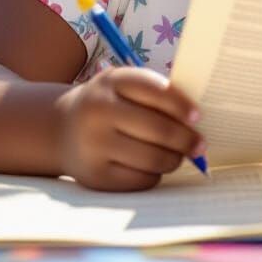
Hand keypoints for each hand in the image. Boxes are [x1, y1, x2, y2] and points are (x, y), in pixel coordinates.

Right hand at [55, 66, 204, 190]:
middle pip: (158, 129)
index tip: (197, 116)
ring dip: (174, 159)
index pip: (155, 90)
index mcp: (111, 81)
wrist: (62, 129)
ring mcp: (93, 145)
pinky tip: (154, 167)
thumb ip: (155, 93)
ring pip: (152, 158)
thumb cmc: (109, 104)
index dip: (181, 105)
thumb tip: (195, 121)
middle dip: (186, 139)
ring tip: (179, 155)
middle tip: (199, 144)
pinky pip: (140, 180)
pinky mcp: (94, 176)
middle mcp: (98, 111)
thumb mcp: (123, 86)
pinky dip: (155, 175)